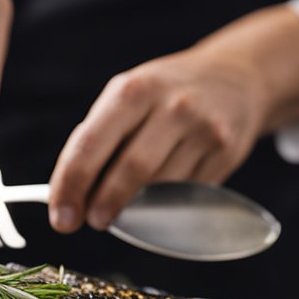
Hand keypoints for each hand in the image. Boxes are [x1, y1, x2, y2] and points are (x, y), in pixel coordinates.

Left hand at [48, 6, 298, 232]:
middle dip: (104, 205)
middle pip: (130, 171)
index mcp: (135, 90)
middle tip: (93, 221)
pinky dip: (167, 204)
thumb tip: (69, 194)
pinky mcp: (226, 152)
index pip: (91, 144)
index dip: (71, 185)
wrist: (236, 76)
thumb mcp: (130, 93)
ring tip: (123, 209)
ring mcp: (204, 130)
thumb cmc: (167, 91)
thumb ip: (99, 137)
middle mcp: (172, 107)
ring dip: (135, 209)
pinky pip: (188, 194)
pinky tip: (161, 196)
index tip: (62, 217)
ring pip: (161, 189)